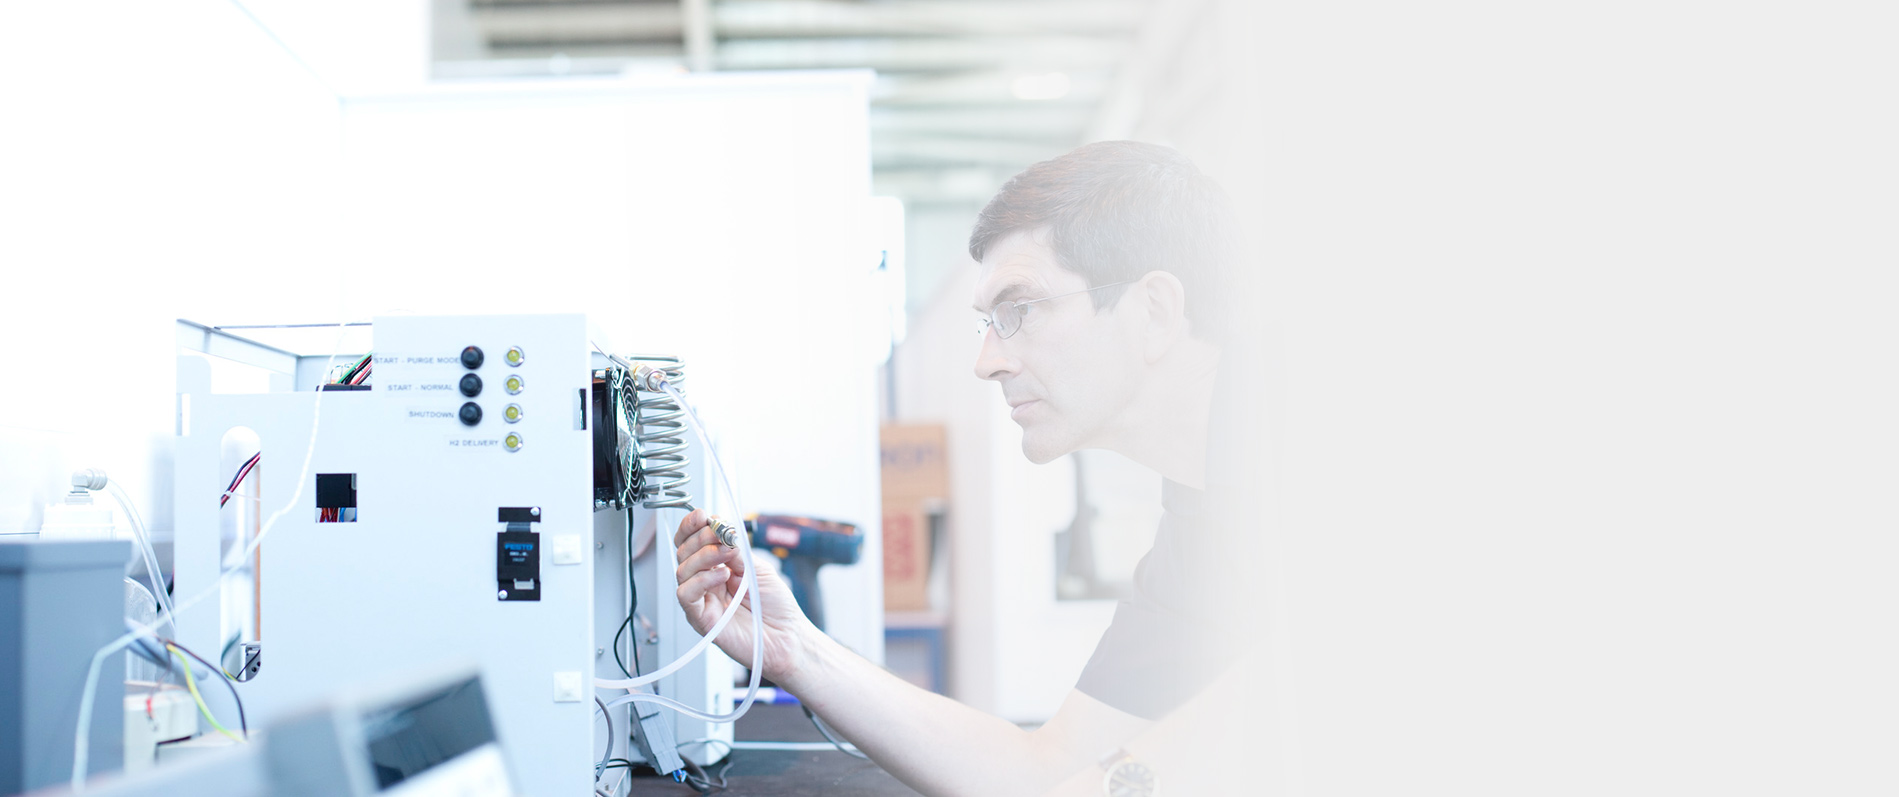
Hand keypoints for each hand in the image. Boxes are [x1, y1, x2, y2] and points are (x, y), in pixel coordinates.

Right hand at [674, 509, 814, 683]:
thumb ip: (736, 550)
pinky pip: (685, 594)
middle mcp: (705, 581)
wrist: (786, 637)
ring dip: (704, 556)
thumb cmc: (775, 607)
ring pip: (682, 570)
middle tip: (724, 537)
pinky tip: (722, 575)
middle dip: (701, 538)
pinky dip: (702, 579)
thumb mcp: (756, 567)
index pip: (691, 542)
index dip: (692, 526)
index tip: (703, 515)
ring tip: (728, 555)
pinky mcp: (700, 618)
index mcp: (717, 566)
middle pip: (683, 552)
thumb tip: (720, 530)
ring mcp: (702, 599)